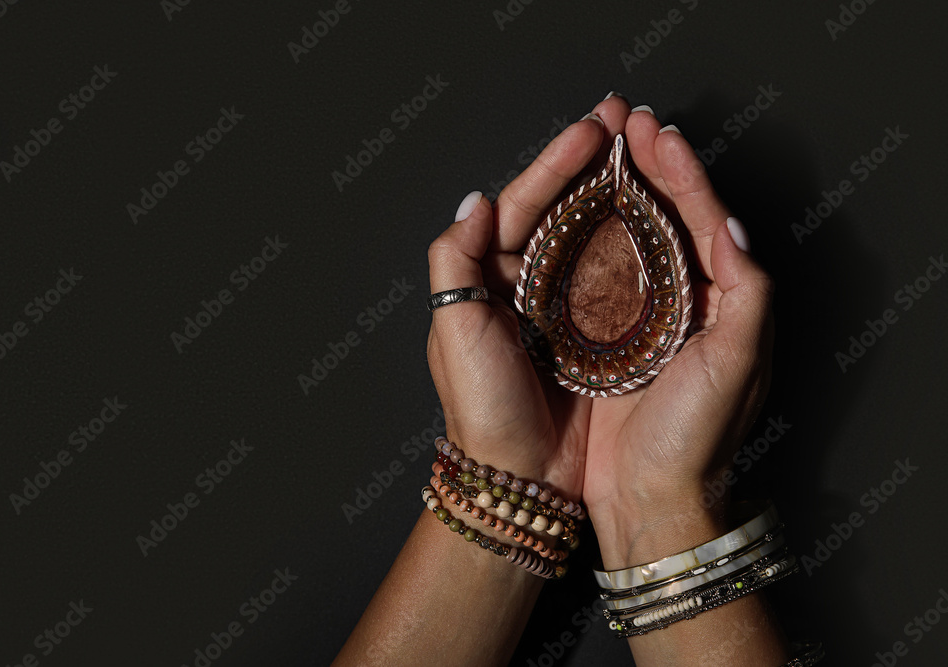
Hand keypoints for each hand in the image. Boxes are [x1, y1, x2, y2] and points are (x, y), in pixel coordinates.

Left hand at [425, 112, 619, 498]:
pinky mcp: (595, 332)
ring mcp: (562, 306)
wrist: (520, 475)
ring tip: (643, 153)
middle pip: (560, 209)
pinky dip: (632, 241)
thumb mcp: (454, 329)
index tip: (591, 129)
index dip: (556, 163)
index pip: (523, 203)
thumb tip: (478, 200)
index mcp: (487, 276)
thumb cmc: (482, 407)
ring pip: (591, 234)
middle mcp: (524, 283)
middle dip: (589, 163)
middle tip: (622, 120)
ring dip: (615, 192)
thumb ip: (454, 259)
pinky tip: (653, 214)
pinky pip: (616, 275)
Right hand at [579, 102, 775, 567]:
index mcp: (718, 300)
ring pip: (625, 238)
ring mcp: (636, 318)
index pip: (703, 217)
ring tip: (596, 151)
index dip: (681, 170)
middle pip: (663, 217)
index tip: (654, 131)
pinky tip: (568, 213)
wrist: (648, 498)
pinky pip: (590, 274)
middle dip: (646, 167)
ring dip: (611, 192)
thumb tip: (731, 223)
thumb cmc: (695, 438)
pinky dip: (582, 237)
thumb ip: (745, 290)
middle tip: (623, 122)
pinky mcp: (597, 338)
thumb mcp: (738, 362)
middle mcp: (680, 302)